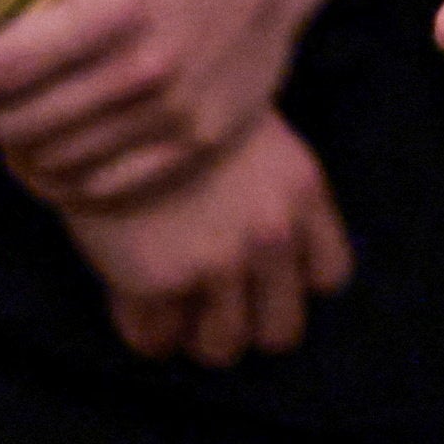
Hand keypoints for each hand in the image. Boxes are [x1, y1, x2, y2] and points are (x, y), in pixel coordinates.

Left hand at [0, 0, 326, 206]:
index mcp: (118, 6)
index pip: (1, 72)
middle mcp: (149, 68)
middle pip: (20, 125)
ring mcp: (179, 113)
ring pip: (56, 163)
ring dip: (24, 145)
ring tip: (22, 114)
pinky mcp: (202, 142)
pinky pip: (105, 188)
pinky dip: (68, 178)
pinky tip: (59, 147)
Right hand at [59, 111, 355, 365]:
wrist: (114, 96)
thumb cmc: (186, 115)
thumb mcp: (263, 144)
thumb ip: (281, 200)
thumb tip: (281, 263)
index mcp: (304, 195)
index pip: (329, 276)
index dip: (293, 281)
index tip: (265, 274)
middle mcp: (271, 235)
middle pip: (282, 331)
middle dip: (250, 324)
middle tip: (219, 309)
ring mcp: (215, 262)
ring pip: (222, 348)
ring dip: (197, 335)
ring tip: (177, 310)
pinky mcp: (156, 280)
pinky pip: (156, 342)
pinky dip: (146, 330)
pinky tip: (137, 301)